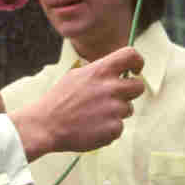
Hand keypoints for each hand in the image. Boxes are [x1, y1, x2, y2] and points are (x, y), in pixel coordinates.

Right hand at [9, 47, 144, 160]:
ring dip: (115, 112)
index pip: (131, 55)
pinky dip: (108, 128)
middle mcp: (110, 88)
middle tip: (114, 98)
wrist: (46, 125)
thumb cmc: (59, 100)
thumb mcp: (76, 75)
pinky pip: (119, 127)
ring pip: (128, 109)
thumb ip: (99, 71)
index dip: (138, 62)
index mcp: (101, 70)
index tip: (135, 71)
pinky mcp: (113, 128)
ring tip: (94, 115)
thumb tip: (117, 69)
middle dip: (129, 92)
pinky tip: (92, 127)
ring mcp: (113, 109)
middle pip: (138, 86)